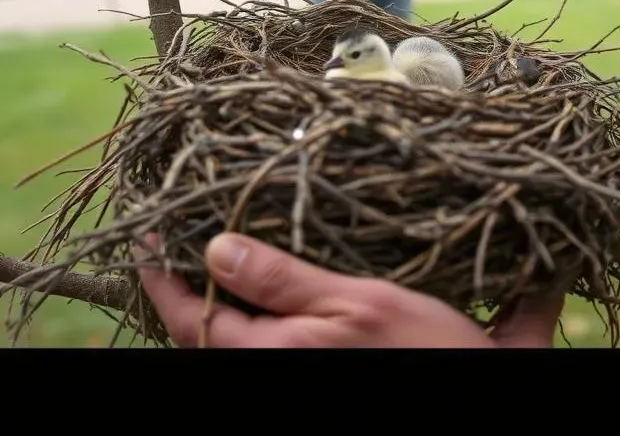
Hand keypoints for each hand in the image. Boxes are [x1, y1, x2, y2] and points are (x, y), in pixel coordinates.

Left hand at [136, 232, 566, 348]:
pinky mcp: (316, 360)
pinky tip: (267, 278)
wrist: (472, 389)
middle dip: (186, 282)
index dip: (160, 279)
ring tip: (215, 247)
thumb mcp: (355, 307)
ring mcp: (294, 365)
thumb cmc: (420, 352)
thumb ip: (283, 283)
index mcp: (272, 353)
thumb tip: (216, 249)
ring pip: (235, 334)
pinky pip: (264, 336)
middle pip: (205, 329)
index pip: (190, 319)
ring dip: (219, 292)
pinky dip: (253, 304)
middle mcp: (273, 366)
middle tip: (178, 232)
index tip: (145, 235)